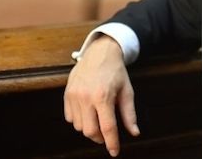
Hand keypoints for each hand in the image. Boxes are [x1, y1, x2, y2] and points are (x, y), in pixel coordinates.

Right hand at [64, 35, 139, 156]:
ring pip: (79, 126)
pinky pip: (70, 118)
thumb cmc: (115, 71)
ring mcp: (74, 95)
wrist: (100, 52)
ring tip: (98, 119)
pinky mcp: (66, 94)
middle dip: (99, 137)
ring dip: (89, 128)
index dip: (112, 142)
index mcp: (103, 96)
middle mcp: (85, 97)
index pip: (107, 128)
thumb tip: (134, 133)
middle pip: (90, 131)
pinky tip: (88, 112)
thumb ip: (129, 114)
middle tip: (107, 134)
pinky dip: (79, 120)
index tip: (114, 151)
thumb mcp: (127, 91)